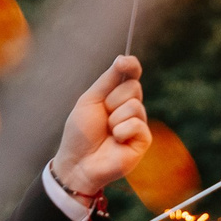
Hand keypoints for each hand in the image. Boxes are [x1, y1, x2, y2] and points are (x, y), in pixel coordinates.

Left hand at [51, 55, 148, 199]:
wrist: (77, 162)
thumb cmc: (81, 133)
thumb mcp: (90, 100)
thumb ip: (108, 80)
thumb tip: (123, 58)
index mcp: (116, 96)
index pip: (131, 75)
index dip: (131, 66)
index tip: (124, 62)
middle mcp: (130, 108)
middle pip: (133, 87)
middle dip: (113, 99)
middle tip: (102, 116)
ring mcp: (138, 124)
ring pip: (134, 105)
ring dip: (114, 119)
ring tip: (108, 133)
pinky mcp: (143, 140)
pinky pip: (136, 124)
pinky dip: (121, 131)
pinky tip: (115, 141)